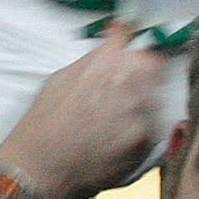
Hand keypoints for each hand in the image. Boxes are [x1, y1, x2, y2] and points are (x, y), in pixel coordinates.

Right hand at [0, 20, 176, 198]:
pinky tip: (117, 138)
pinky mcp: (147, 138)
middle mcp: (128, 80)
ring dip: (144, 102)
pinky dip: (140, 130)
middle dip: (145, 69)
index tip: (130, 42)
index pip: (129, 33)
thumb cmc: (43, 122)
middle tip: (131, 84)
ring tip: (117, 119)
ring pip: (157, 96)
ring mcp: (141, 110)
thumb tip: (108, 51)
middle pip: (154, 62)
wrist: (41, 165)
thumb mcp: (60, 78)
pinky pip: (153, 127)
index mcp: (104, 60)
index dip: (129, 37)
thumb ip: (91, 62)